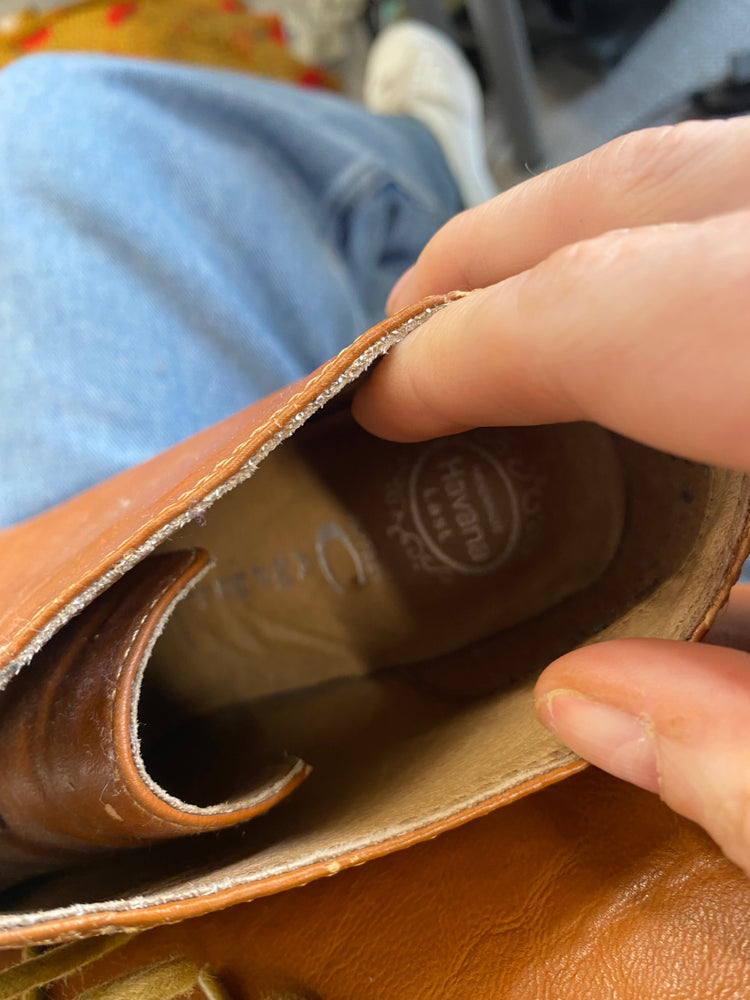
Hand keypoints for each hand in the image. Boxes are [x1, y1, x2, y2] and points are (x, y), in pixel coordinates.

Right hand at [353, 119, 749, 875]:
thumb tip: (587, 706)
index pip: (620, 302)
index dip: (468, 346)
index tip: (372, 404)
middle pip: (663, 188)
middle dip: (506, 255)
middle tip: (407, 348)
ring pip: (711, 193)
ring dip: (589, 265)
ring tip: (499, 354)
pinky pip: (748, 248)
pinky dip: (682, 292)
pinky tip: (648, 393)